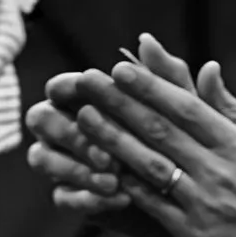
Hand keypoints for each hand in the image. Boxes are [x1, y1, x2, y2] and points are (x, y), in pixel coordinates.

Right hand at [24, 41, 193, 236]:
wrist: (194, 192)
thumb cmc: (186, 138)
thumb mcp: (183, 108)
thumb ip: (166, 77)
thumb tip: (148, 40)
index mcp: (86, 98)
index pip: (60, 86)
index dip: (66, 87)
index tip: (84, 88)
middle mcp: (67, 126)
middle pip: (41, 119)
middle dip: (69, 132)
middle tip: (104, 148)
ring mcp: (65, 161)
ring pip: (42, 158)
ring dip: (75, 166)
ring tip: (114, 176)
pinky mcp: (73, 195)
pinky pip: (63, 196)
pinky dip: (89, 196)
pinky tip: (119, 196)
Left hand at [73, 36, 235, 236]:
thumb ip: (229, 107)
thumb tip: (206, 68)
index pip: (185, 107)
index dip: (150, 87)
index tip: (120, 68)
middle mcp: (218, 169)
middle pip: (161, 131)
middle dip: (121, 103)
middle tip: (88, 82)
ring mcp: (204, 203)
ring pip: (151, 166)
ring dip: (114, 141)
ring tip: (84, 119)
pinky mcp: (194, 235)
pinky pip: (152, 207)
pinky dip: (125, 188)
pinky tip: (98, 172)